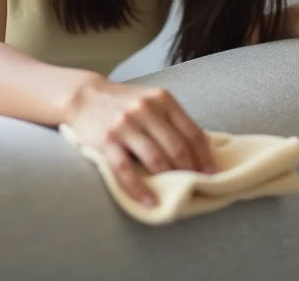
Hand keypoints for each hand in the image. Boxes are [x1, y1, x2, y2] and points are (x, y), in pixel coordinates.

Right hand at [64, 75, 215, 206]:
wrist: (85, 96)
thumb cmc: (124, 103)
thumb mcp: (152, 101)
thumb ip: (172, 120)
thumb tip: (201, 151)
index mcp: (162, 99)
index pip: (192, 131)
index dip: (205, 156)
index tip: (212, 174)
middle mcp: (145, 109)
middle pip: (177, 147)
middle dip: (191, 171)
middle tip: (198, 187)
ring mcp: (125, 124)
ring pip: (155, 158)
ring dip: (170, 180)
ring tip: (178, 195)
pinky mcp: (107, 140)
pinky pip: (125, 169)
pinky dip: (139, 189)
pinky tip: (149, 202)